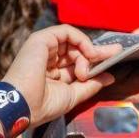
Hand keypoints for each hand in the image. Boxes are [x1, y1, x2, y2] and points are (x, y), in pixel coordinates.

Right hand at [0, 25, 120, 127]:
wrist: (24, 105)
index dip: (95, 60)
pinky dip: (81, 40)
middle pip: (78, 50)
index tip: (114, 58)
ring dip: (86, 54)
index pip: (78, 62)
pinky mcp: (41, 39)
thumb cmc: (43, 105)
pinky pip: (67, 32)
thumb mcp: (74, 95)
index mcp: (53, 72)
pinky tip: (87, 53)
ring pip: (74, 42)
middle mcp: (48, 58)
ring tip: (86, 71)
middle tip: (114, 54)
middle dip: (97, 53)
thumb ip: (92, 84)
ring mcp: (43, 48)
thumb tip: (110, 77)